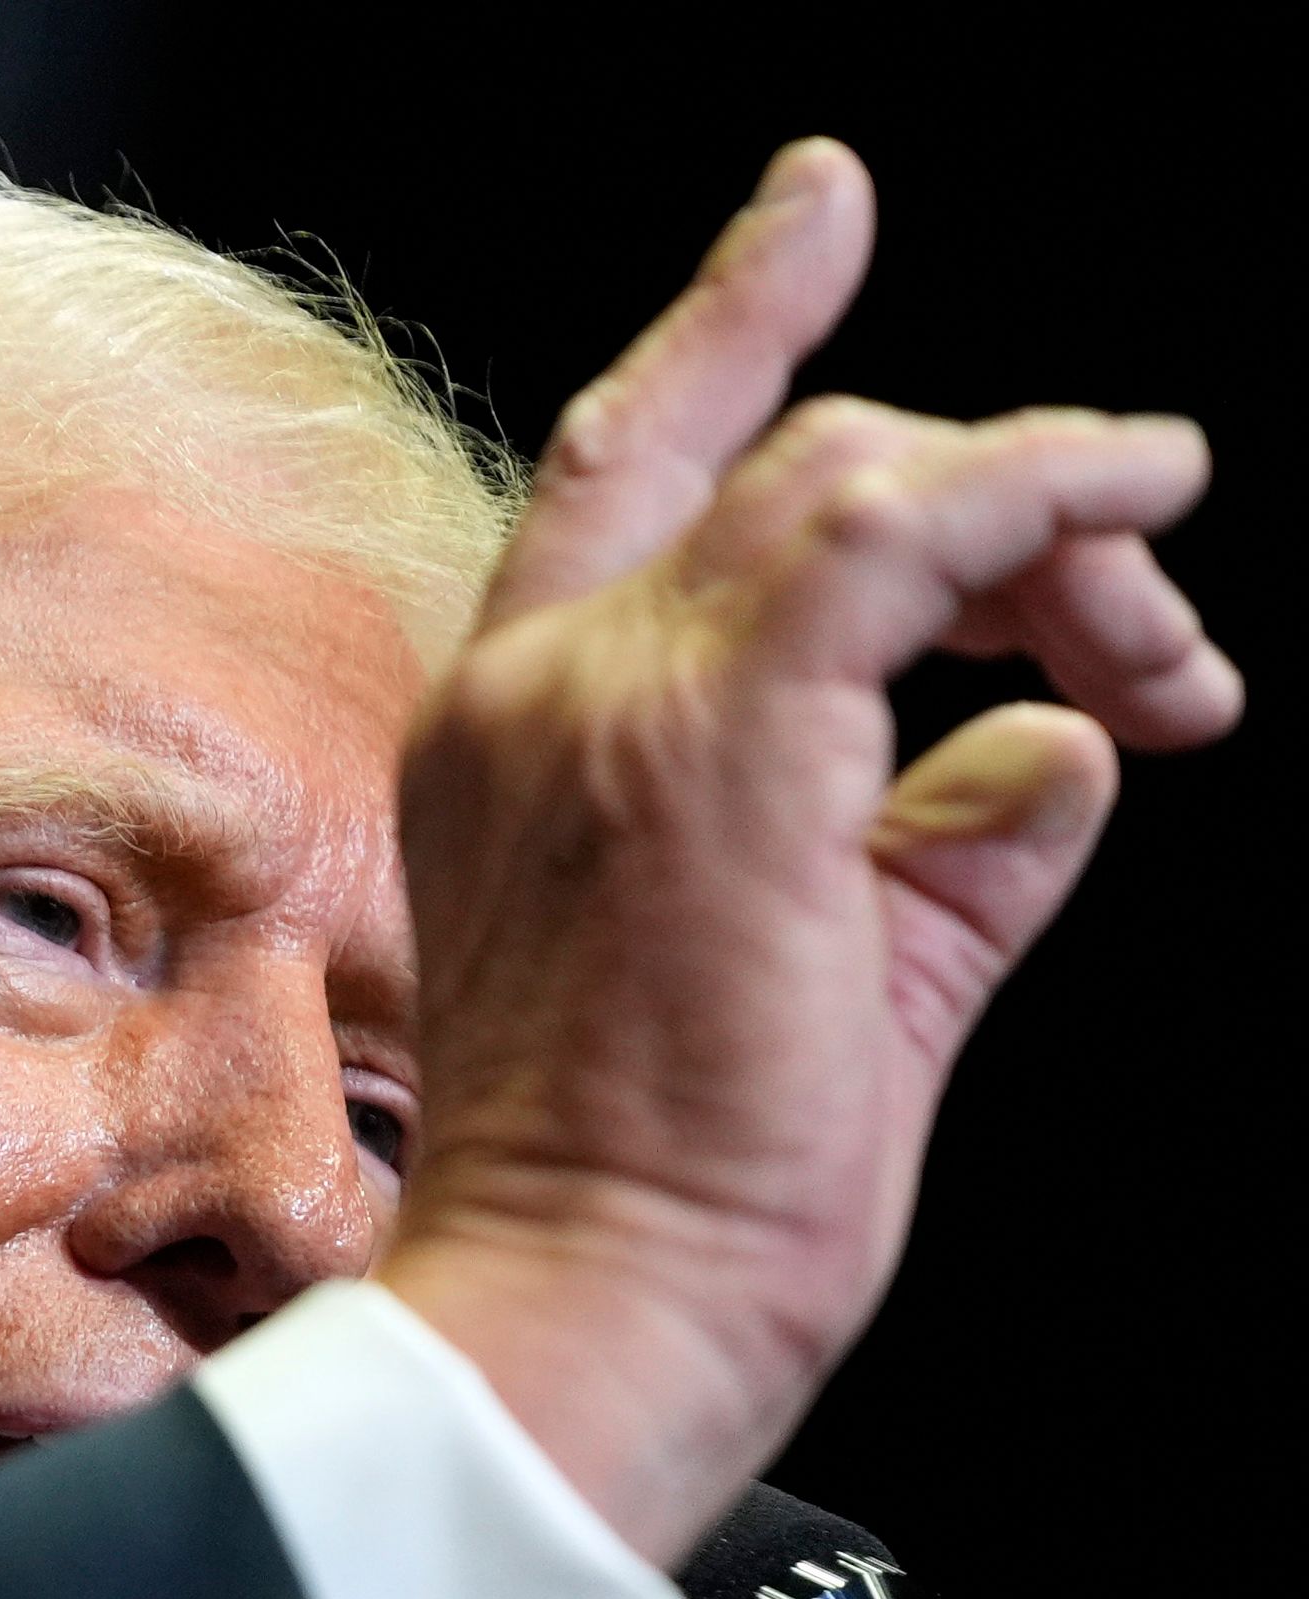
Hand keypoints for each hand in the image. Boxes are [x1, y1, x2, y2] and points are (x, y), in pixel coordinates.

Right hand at [379, 138, 1240, 1563]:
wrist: (592, 1304)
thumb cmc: (667, 1195)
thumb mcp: (833, 981)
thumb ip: (943, 846)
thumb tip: (1060, 754)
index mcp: (513, 739)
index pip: (621, 470)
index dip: (733, 327)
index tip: (820, 217)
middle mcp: (536, 691)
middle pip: (797, 465)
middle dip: (1009, 514)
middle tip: (1143, 646)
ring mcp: (607, 699)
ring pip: (867, 479)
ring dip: (1058, 530)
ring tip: (1162, 647)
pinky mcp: (719, 730)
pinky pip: (912, 527)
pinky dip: (1052, 498)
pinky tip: (1146, 506)